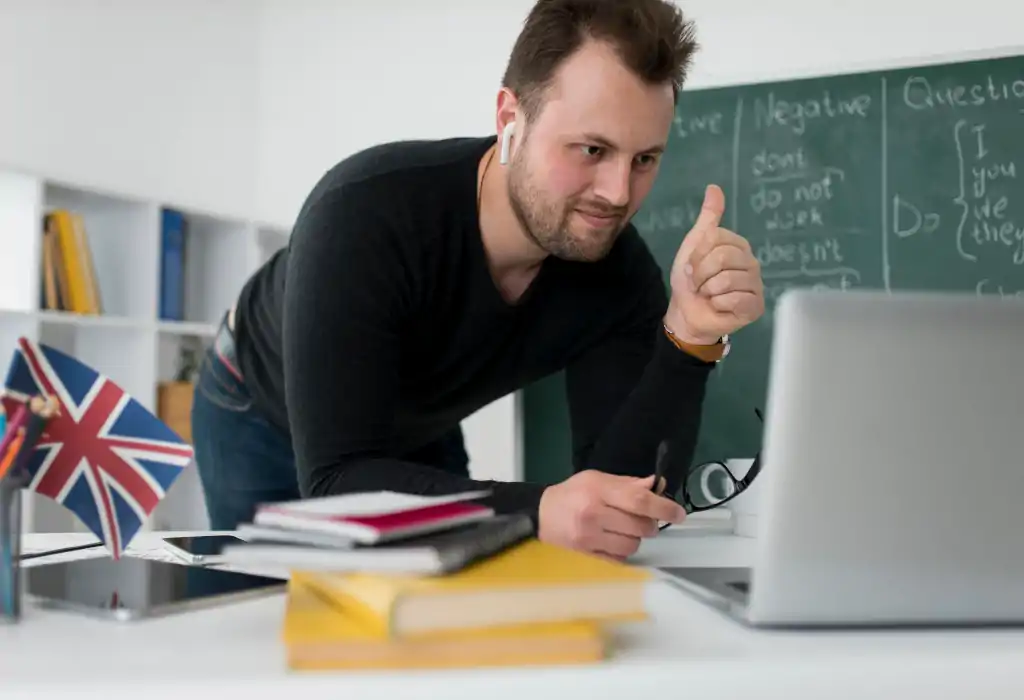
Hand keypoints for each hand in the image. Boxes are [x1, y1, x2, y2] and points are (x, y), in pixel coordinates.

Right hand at [537, 470, 686, 559]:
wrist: (538, 516)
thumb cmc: (570, 494)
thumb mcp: (596, 479)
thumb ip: (627, 484)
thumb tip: (657, 486)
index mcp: (597, 491)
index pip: (639, 500)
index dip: (664, 507)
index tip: (679, 513)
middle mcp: (593, 515)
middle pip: (640, 526)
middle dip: (650, 523)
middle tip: (644, 519)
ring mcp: (589, 539)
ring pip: (632, 545)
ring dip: (635, 538)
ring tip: (623, 529)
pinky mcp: (587, 556)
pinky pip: (620, 559)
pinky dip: (622, 551)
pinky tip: (612, 541)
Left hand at [666, 184, 764, 344]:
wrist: (686, 313)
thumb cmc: (691, 280)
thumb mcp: (694, 245)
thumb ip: (708, 219)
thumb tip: (714, 187)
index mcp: (738, 245)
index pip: (716, 238)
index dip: (698, 254)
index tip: (693, 267)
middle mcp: (751, 262)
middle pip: (722, 257)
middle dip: (701, 273)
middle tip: (699, 283)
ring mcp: (756, 285)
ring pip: (727, 278)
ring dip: (708, 290)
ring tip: (708, 295)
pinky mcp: (756, 306)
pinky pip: (734, 298)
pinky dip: (718, 303)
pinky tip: (719, 306)